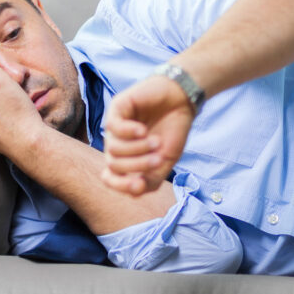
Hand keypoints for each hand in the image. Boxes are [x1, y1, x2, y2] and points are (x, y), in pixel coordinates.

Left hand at [102, 75, 193, 195]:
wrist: (183, 101)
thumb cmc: (173, 130)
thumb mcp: (166, 161)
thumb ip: (152, 180)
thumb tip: (134, 192)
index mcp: (126, 158)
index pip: (110, 178)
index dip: (121, 185)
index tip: (140, 185)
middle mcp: (117, 143)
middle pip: (114, 165)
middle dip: (138, 165)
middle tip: (158, 158)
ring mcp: (115, 126)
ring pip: (113, 148)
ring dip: (138, 148)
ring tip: (155, 141)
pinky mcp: (117, 108)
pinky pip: (113, 127)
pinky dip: (129, 132)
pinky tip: (143, 129)